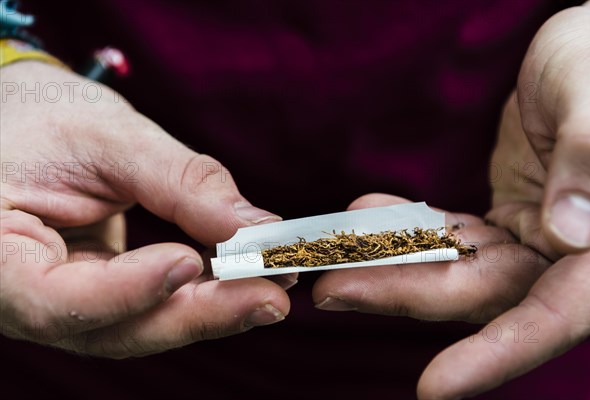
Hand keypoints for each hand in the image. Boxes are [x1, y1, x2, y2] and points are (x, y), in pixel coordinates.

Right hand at [1, 61, 292, 357]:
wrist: (21, 119)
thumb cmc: (40, 116)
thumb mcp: (106, 135)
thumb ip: (180, 182)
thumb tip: (256, 229)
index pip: (52, 300)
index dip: (126, 290)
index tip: (189, 261)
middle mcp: (21, 295)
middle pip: (112, 328)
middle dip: (197, 315)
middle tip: (270, 297)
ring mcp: (63, 299)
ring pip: (140, 325)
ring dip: (211, 310)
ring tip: (271, 288)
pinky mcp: (98, 290)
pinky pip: (151, 304)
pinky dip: (200, 295)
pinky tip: (245, 280)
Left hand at [315, 3, 589, 396]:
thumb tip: (569, 233)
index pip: (554, 314)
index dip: (495, 355)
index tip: (434, 388)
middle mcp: (574, 257)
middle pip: (482, 291)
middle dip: (404, 291)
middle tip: (332, 288)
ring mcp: (537, 238)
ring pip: (455, 264)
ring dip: (390, 258)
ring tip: (332, 249)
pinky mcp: (509, 217)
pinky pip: (451, 231)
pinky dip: (408, 225)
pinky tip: (366, 214)